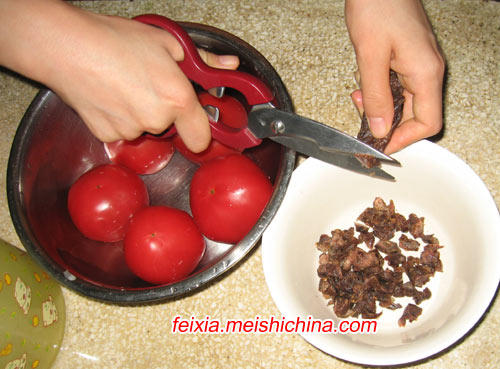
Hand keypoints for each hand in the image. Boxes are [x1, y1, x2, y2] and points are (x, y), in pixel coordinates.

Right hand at [0, 0, 238, 151]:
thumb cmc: (114, 40)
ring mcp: (130, 130)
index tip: (196, 122)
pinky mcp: (107, 134)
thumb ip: (203, 60)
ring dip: (140, 112)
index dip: (200, 130)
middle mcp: (156, 120)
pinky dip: (119, 117)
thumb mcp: (167, 42)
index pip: (201, 138)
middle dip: (165, 109)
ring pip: (144, 127)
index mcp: (177, 99)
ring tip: (126, 84)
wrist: (66, 46)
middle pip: (169, 127)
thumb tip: (227, 65)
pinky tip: (110, 95)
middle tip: (151, 83)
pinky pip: (122, 130)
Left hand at [345, 0, 444, 153]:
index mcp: (425, 73)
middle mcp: (427, 70)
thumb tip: (380, 128)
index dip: (404, 139)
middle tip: (362, 121)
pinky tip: (364, 84)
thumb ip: (375, 97)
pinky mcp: (408, 58)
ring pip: (405, 102)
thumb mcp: (370, 57)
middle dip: (386, 123)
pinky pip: (399, 86)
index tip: (380, 144)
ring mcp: (420, 64)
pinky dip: (380, 92)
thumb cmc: (377, 5)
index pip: (427, 123)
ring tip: (359, 97)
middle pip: (415, 116)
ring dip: (380, 107)